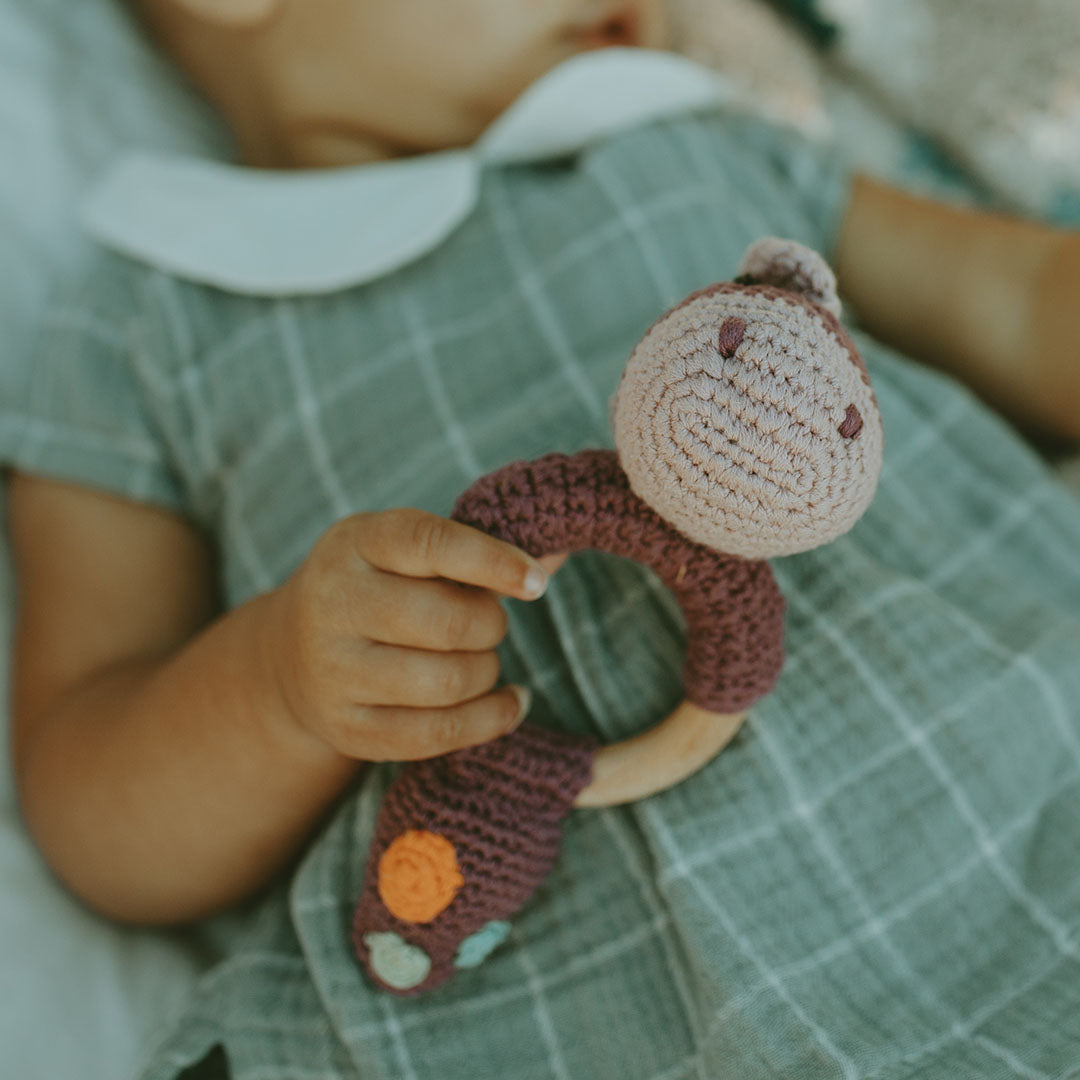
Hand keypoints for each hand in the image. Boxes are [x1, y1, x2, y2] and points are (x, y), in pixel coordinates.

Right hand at [263, 508, 548, 761]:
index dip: (492, 561)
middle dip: (491, 623)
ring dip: (488, 670)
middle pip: (448, 621)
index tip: (538, 583)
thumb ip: (480, 550)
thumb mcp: (410, 552)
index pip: (429, 543)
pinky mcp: (348, 729)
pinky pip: (439, 734)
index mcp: (354, 543)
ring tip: (481, 658)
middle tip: (488, 621)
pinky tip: (510, 703)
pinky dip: (491, 719)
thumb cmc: (378, 588)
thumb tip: (555, 556)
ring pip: (449, 681)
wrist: (290, 655)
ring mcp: (334, 672)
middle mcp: (333, 604)